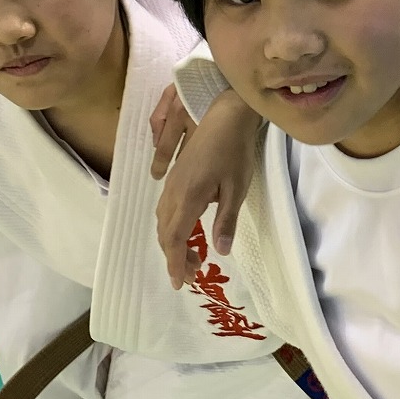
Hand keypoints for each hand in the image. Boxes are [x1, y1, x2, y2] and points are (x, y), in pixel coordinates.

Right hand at [152, 87, 259, 290]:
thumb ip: (226, 220)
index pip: (175, 238)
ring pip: (162, 219)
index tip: (181, 283)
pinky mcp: (175, 174)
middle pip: (165, 232)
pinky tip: (186, 227)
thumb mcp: (237, 188)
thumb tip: (220, 251)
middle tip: (193, 273)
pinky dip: (171, 225)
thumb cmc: (235, 151)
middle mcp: (174, 191)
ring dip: (172, 241)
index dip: (176, 262)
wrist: (225, 115)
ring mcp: (171, 181)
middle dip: (174, 256)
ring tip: (191, 255)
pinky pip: (165, 206)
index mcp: (188, 197)